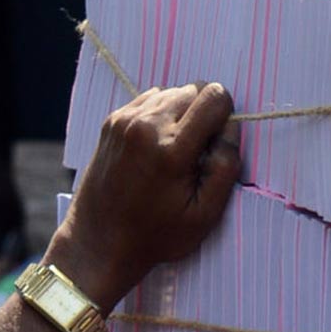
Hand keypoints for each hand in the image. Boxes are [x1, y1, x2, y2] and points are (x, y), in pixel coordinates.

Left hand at [46, 82, 240, 312]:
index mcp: (172, 149)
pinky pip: (151, 100)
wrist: (99, 241)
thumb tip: (231, 130)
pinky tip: (156, 148)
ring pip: (173, 92)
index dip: (226, 117)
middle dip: (204, 116)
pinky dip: (161, 117)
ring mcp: (125, 119)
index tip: (217, 145)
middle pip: (195, 90)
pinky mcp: (112, 121)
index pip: (215, 97)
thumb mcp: (205, 215)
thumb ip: (225, 168)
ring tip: (175, 152)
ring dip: (182, 115)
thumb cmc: (157, 235)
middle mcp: (147, 125)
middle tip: (196, 153)